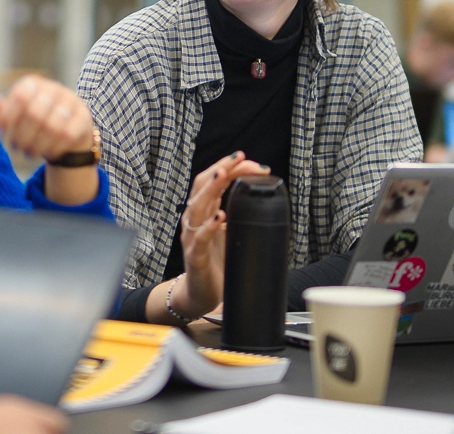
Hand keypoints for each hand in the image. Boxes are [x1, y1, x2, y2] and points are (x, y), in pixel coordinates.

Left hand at [0, 76, 94, 161]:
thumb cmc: (34, 120)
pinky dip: (54, 147)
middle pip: (34, 113)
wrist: (66, 130)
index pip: (19, 96)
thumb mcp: (14, 113)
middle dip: (22, 136)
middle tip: (16, 148)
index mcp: (33, 84)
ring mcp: (72, 102)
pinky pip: (68, 135)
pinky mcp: (84, 118)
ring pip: (52, 126)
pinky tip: (48, 153)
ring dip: (37, 145)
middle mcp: (54, 89)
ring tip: (29, 153)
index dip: (6, 117)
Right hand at [171, 152, 270, 318]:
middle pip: (202, 186)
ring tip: (223, 175)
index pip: (211, 180)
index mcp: (203, 212)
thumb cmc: (215, 262)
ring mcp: (191, 237)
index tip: (247, 159)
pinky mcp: (194, 256)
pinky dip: (209, 226)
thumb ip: (237, 213)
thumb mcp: (229, 232)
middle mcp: (194, 220)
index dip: (227, 166)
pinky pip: (199, 238)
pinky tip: (220, 216)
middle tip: (241, 159)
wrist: (200, 294)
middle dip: (221, 169)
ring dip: (210, 189)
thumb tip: (262, 196)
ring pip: (196, 206)